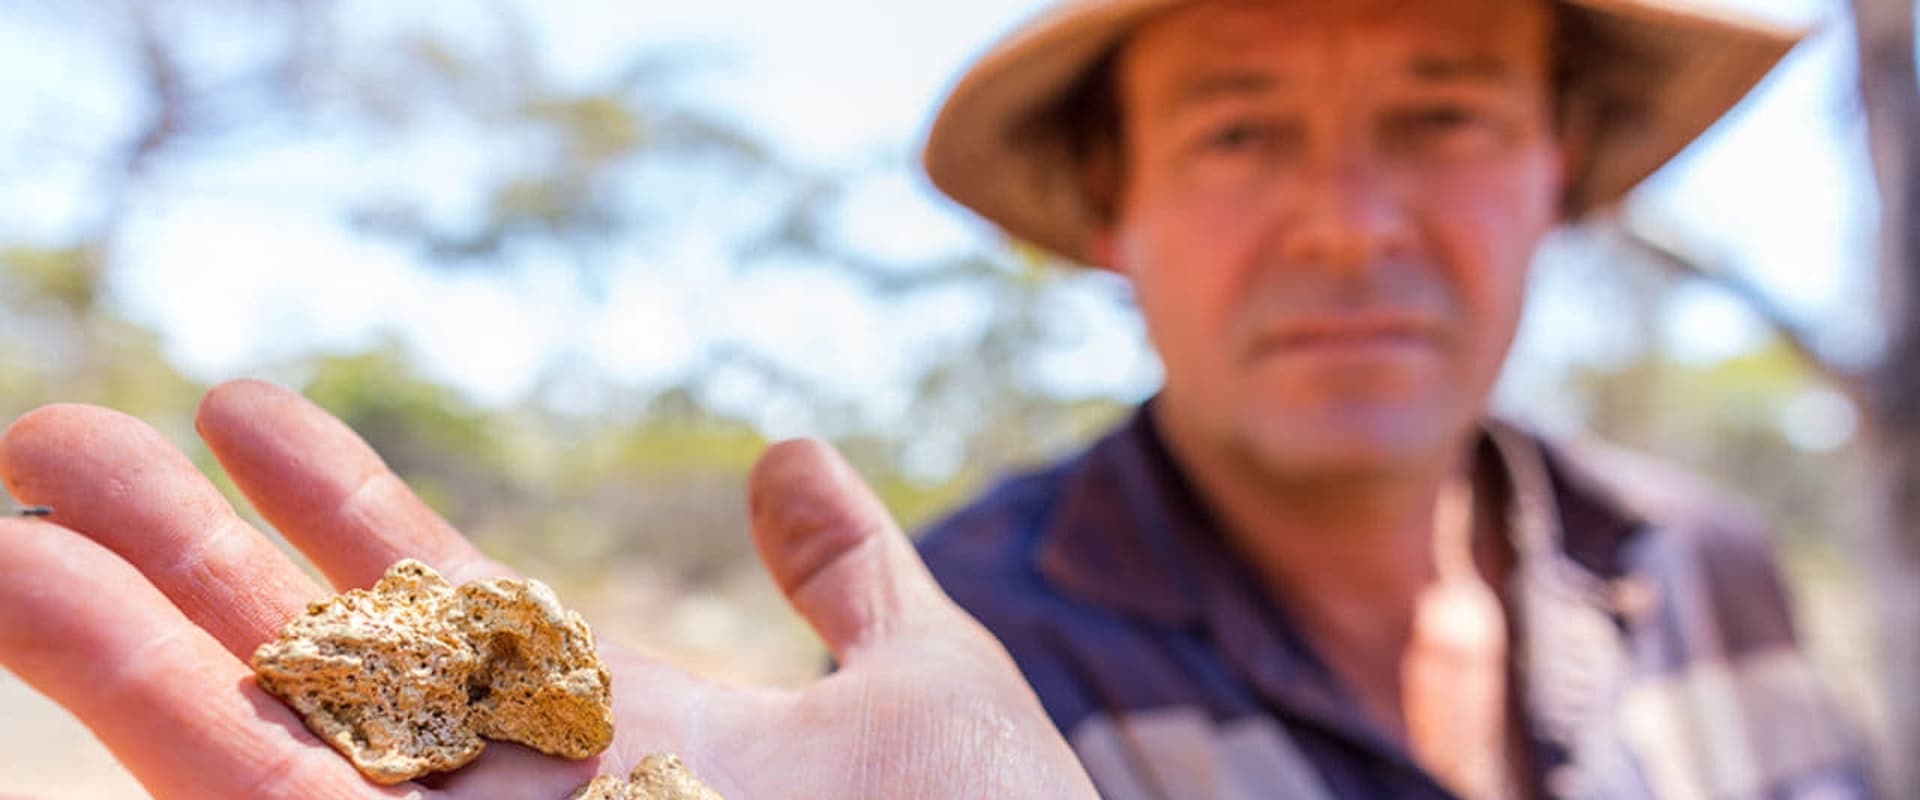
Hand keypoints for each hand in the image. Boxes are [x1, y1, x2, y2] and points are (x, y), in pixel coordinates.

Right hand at [0, 380, 1097, 798]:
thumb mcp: (920, 684)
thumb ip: (844, 573)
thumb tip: (785, 449)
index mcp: (615, 732)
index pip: (445, 603)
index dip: (340, 504)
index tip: (247, 401)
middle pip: (316, 668)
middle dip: (179, 559)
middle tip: (52, 440)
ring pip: (267, 756)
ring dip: (121, 653)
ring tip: (2, 534)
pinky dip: (182, 748)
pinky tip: (64, 641)